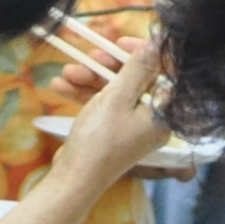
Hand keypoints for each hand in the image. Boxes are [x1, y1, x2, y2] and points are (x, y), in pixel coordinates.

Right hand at [56, 31, 176, 188]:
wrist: (74, 180)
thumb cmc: (100, 140)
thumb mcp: (117, 98)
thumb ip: (138, 68)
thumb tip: (158, 43)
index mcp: (163, 113)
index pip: (163, 73)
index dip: (143, 54)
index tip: (121, 43)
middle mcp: (152, 120)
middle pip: (136, 80)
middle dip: (108, 66)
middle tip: (90, 56)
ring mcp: (131, 126)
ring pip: (115, 91)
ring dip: (90, 79)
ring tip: (66, 72)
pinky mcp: (113, 131)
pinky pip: (104, 105)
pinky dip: (85, 95)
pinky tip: (60, 86)